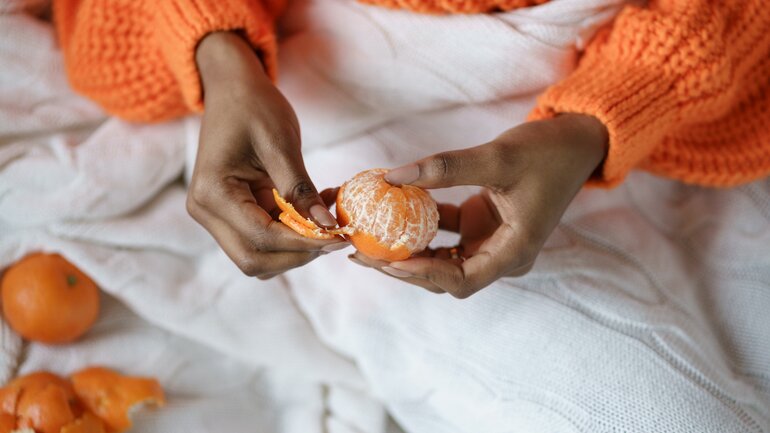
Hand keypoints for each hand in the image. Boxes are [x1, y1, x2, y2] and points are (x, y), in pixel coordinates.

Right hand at [187, 32, 345, 278]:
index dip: (304, 243)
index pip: (261, 237)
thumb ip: (300, 188)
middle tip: (336, 236)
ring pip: (259, 256)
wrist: (232, 88)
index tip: (341, 236)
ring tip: (328, 218)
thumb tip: (327, 226)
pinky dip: (293, 234)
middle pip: (254, 260)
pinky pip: (264, 237)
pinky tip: (317, 209)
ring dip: (296, 247)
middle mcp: (206, 211)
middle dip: (298, 254)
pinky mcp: (233, 213)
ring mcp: (217, 215)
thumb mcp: (280, 143)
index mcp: (213, 193)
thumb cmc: (253, 106)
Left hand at [350, 114, 607, 297]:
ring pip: (440, 258)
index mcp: (514, 252)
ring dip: (406, 249)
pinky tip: (392, 209)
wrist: (576, 142)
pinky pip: (444, 233)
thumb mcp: (498, 157)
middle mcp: (501, 255)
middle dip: (403, 267)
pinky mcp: (481, 225)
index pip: (461, 280)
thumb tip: (392, 177)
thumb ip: (446, 168)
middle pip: (444, 276)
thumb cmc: (547, 151)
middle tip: (361, 253)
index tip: (386, 259)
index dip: (421, 274)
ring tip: (368, 237)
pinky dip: (419, 224)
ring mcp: (490, 242)